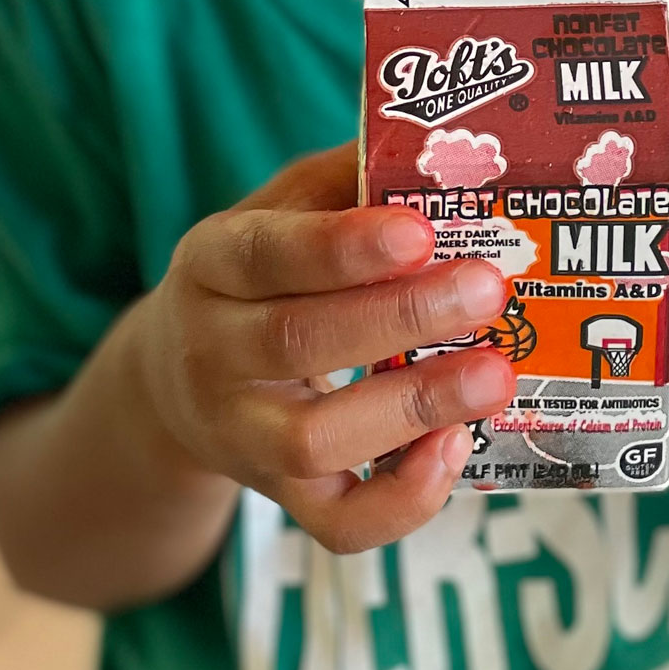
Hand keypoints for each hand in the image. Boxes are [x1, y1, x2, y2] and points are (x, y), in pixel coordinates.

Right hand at [126, 139, 515, 553]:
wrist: (175, 380)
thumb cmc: (262, 276)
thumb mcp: (280, 209)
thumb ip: (346, 179)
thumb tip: (442, 145)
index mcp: (212, 264)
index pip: (266, 255)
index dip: (342, 247)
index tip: (420, 230)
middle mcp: (213, 353)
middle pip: (296, 342)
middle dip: (400, 317)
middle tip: (488, 288)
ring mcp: (241, 434)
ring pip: (312, 441)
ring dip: (410, 409)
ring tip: (493, 374)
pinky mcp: (279, 496)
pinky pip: (335, 525)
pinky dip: (401, 503)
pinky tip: (457, 449)